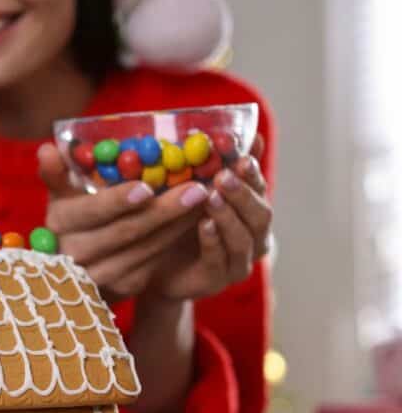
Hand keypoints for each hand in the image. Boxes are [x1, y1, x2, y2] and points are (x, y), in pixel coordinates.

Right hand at [38, 142, 208, 301]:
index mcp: (59, 223)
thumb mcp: (63, 195)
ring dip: (177, 224)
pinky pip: (153, 262)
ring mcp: (99, 275)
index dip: (117, 201)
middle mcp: (74, 254)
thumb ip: (56, 172)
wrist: (80, 264)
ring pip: (144, 249)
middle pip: (124, 232)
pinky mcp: (122, 287)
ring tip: (202, 199)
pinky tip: (194, 219)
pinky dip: (175, 240)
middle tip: (196, 188)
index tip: (146, 187)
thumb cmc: (76, 216)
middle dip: (163, 210)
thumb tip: (47, 149)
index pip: (90, 211)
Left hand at [149, 138, 271, 300]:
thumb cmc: (175, 225)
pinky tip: (203, 225)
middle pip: (261, 215)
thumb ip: (213, 167)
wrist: (152, 268)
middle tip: (225, 175)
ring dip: (229, 216)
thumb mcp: (190, 192)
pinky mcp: (217, 280)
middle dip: (243, 193)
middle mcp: (252, 238)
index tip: (239, 155)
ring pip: (244, 239)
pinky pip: (220, 260)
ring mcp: (238, 262)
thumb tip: (239, 132)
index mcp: (250, 212)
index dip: (252, 171)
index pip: (259, 189)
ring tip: (212, 196)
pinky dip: (213, 241)